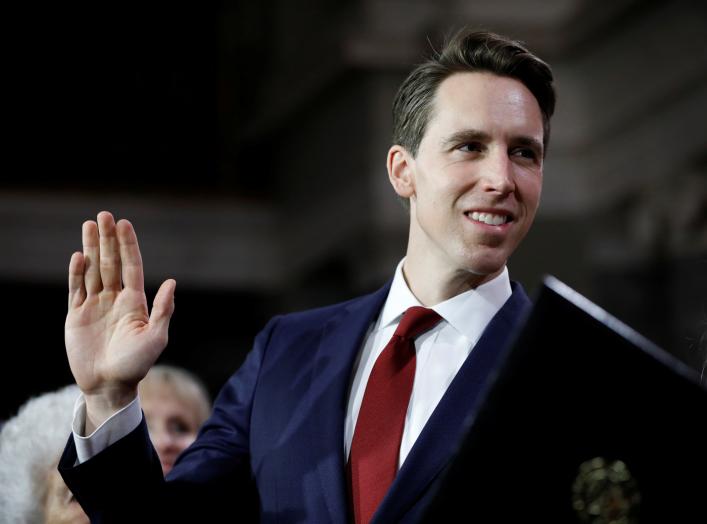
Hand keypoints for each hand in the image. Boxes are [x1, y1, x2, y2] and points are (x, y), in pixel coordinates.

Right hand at [65, 211, 175, 431]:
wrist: (110, 385)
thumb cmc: (137, 364)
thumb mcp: (156, 337)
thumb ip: (163, 309)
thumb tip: (171, 281)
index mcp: (135, 301)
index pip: (132, 265)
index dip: (128, 245)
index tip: (124, 224)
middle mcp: (115, 298)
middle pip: (111, 262)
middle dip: (108, 239)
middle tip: (104, 215)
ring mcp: (95, 305)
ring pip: (92, 270)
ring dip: (91, 247)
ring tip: (89, 225)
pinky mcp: (76, 315)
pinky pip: (76, 289)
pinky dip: (76, 272)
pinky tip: (78, 256)